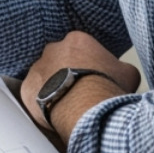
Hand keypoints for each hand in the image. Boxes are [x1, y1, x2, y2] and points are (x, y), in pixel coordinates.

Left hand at [20, 31, 139, 131]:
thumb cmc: (107, 88)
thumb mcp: (128, 73)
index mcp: (77, 40)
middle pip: (59, 60)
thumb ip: (119, 67)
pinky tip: (54, 112)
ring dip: (53, 87)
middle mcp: (52, 50)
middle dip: (67, 72)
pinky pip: (33, 94)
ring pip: (44, 77)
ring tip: (67, 104)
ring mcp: (36, 69)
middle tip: (79, 90)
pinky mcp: (26, 88)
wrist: (86, 108)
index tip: (93, 76)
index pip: (80, 47)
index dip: (88, 63)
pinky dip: (42, 103)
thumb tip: (120, 71)